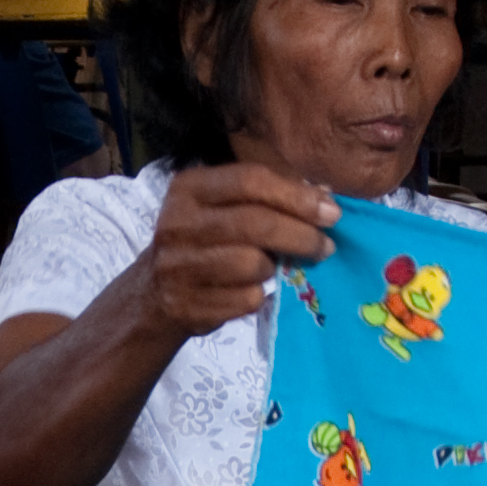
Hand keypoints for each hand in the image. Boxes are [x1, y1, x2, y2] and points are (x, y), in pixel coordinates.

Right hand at [135, 163, 341, 340]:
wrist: (155, 292)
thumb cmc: (204, 241)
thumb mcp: (226, 208)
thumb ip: (271, 198)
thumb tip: (325, 197)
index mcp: (189, 188)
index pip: (250, 181)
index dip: (296, 196)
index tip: (331, 212)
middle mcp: (178, 222)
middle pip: (254, 224)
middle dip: (300, 235)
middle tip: (326, 246)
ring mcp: (178, 266)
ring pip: (252, 264)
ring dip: (276, 268)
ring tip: (276, 267)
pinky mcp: (187, 304)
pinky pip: (246, 300)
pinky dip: (260, 296)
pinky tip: (255, 290)